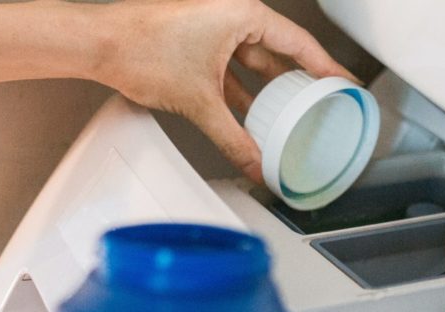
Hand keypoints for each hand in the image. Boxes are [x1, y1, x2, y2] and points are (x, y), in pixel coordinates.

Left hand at [85, 0, 356, 181]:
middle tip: (320, 105)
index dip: (326, 67)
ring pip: (253, 63)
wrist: (99, 45)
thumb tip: (255, 164)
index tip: (344, 82)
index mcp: (243, 14)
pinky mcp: (197, 42)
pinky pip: (232, 68)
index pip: (299, 43)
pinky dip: (242, 91)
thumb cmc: (142, 50)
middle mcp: (230, 15)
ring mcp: (213, 27)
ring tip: (288, 118)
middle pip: (279, 53)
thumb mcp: (200, 102)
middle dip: (297, 84)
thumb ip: (233, 139)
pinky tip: (250, 116)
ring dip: (268, 92)